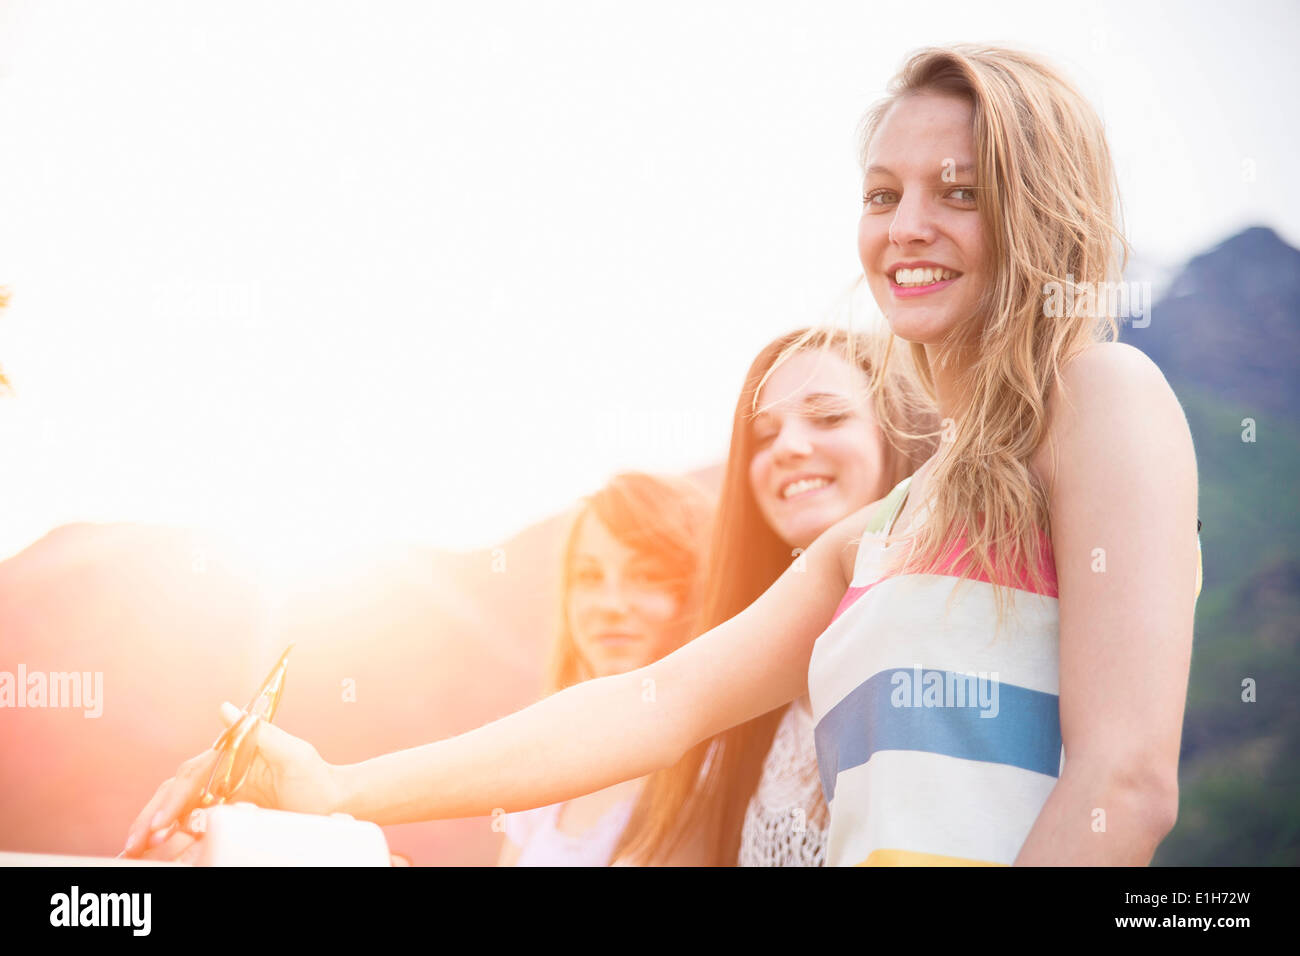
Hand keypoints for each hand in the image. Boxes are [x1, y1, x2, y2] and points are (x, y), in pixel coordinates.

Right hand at [122, 702, 340, 856]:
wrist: (334, 803)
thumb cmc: (316, 776)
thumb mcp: (293, 753)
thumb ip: (260, 731)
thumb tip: (226, 709)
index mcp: (230, 759)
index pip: (189, 778)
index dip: (171, 800)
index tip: (160, 824)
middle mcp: (220, 778)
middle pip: (174, 796)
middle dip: (151, 818)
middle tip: (134, 844)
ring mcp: (220, 800)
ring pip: (176, 815)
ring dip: (153, 831)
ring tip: (135, 852)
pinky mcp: (225, 820)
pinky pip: (192, 831)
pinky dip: (173, 843)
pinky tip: (157, 856)